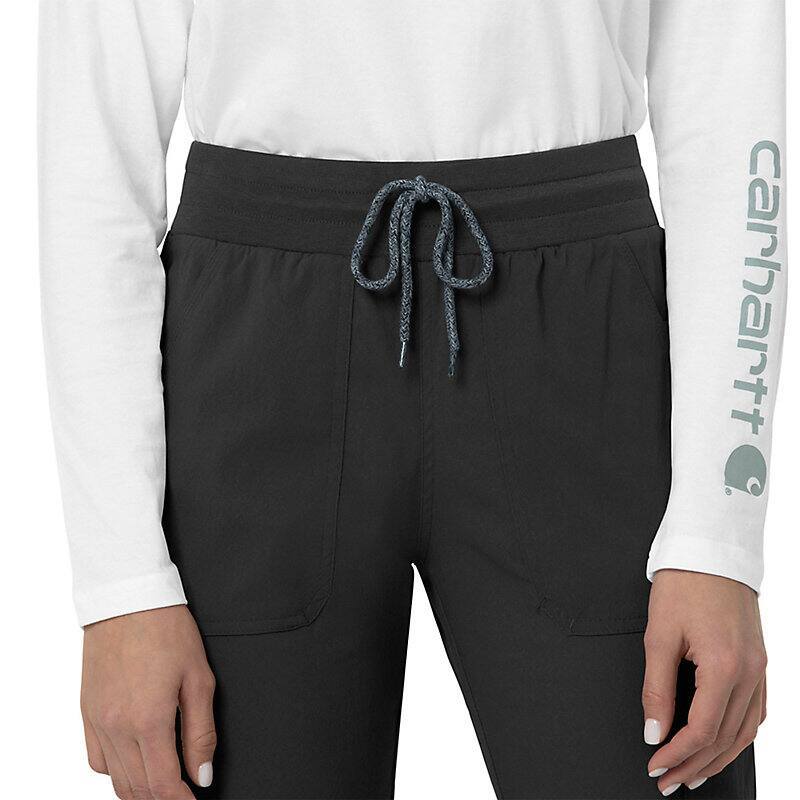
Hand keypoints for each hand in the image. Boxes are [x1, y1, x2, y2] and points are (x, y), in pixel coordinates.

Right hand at [81, 605, 216, 798]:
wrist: (127, 599)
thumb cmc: (167, 630)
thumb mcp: (199, 677)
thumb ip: (201, 731)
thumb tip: (202, 774)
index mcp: (148, 720)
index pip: (162, 785)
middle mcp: (117, 727)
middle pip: (137, 789)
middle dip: (162, 798)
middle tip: (183, 790)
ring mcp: (98, 721)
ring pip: (115, 779)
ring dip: (140, 789)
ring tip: (164, 779)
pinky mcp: (86, 712)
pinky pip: (97, 759)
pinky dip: (116, 769)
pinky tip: (135, 758)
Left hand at [642, 570, 766, 795]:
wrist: (711, 550)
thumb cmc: (683, 584)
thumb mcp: (658, 635)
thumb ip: (656, 689)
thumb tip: (653, 731)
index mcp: (725, 665)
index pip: (702, 729)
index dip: (676, 754)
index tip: (655, 766)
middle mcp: (751, 672)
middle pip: (725, 738)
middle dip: (695, 765)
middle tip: (668, 781)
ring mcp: (761, 668)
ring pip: (745, 731)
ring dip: (718, 757)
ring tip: (692, 773)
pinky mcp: (761, 662)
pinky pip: (755, 711)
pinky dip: (737, 735)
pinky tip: (720, 743)